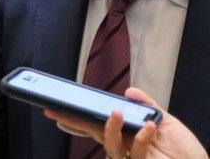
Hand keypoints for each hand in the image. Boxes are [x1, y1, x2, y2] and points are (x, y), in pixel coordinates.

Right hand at [46, 88, 207, 158]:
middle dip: (74, 121)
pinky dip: (141, 137)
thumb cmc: (185, 150)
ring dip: (111, 127)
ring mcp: (131, 156)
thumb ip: (147, 105)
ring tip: (116, 113)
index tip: (62, 107)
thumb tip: (129, 91)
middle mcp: (125, 145)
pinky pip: (135, 151)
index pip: (98, 122)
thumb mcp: (166, 121)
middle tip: (57, 111)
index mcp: (127, 133)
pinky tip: (149, 127)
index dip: (79, 115)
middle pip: (93, 132)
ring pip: (110, 143)